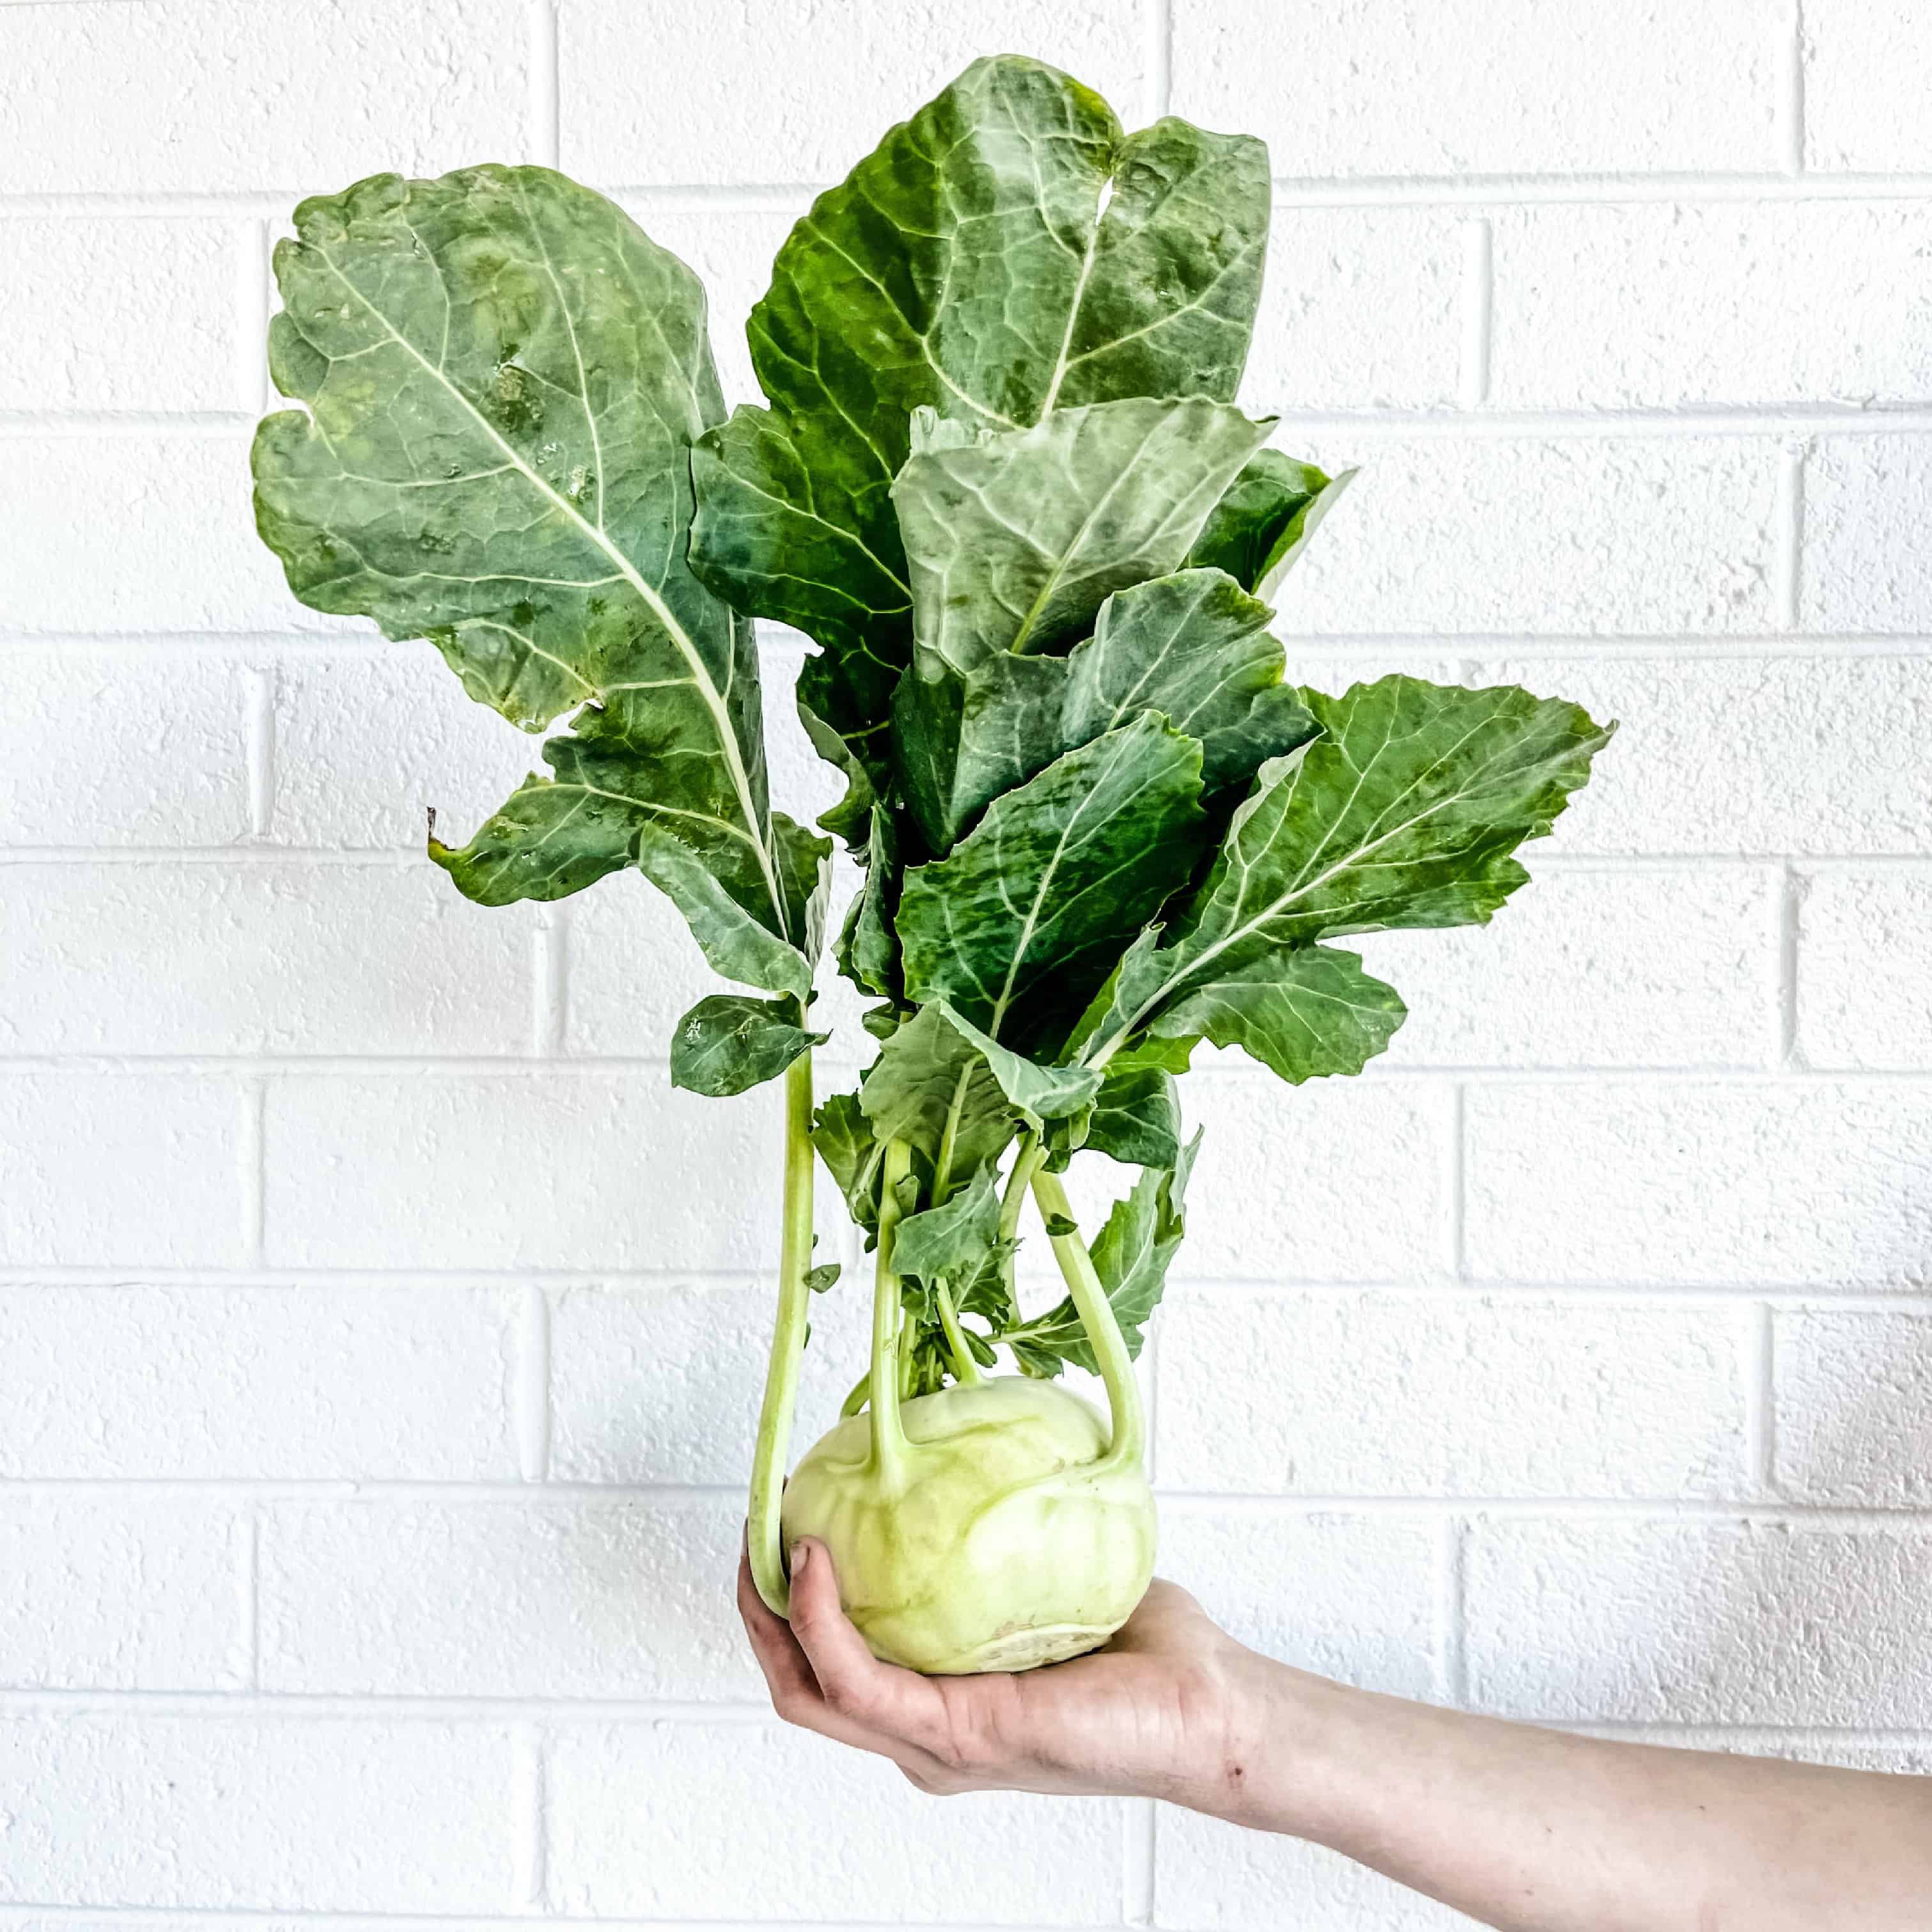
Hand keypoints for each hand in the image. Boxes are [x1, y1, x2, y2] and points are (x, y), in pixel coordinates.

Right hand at [737, 1536, 1254, 1805]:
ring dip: (770, 1611)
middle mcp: (922, 1732)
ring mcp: (930, 1743)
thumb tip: (972, 1441)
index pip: (829, 1660)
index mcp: (936, 1702)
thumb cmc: (1145, 1645)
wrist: (1205, 1703)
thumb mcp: (1049, 1569)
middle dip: (756, 1605)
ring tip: (767, 1536)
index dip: (787, 1595)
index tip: (784, 1516)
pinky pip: (855, 1681)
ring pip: (806, 1687)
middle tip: (755, 1526)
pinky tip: (817, 1560)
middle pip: (796, 1678)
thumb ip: (1001, 1528)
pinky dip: (820, 1620)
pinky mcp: (951, 1738)